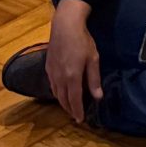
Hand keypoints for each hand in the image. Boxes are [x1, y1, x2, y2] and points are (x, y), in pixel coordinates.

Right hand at [45, 0, 101, 122]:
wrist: (64, 26)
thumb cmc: (82, 41)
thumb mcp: (93, 59)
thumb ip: (94, 79)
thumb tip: (98, 97)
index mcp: (72, 77)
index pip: (74, 100)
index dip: (77, 111)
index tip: (80, 120)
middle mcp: (60, 78)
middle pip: (63, 99)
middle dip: (70, 109)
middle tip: (76, 115)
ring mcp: (52, 73)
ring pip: (56, 94)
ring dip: (63, 102)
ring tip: (70, 107)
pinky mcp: (47, 68)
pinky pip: (52, 86)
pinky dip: (57, 93)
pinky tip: (61, 92)